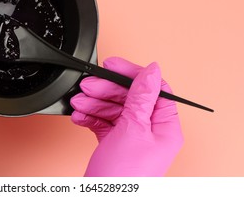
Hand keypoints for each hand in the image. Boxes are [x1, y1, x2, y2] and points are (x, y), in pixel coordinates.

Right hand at [70, 57, 182, 175]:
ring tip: (79, 102)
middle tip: (88, 86)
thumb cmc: (124, 178)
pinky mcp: (115, 144)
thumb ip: (141, 97)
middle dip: (106, 90)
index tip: (112, 66)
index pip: (153, 88)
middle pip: (129, 97)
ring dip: (95, 103)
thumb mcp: (133, 129)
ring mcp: (132, 137)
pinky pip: (104, 123)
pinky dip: (91, 117)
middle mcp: (150, 130)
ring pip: (114, 109)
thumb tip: (152, 71)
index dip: (132, 74)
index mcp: (164, 126)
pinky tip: (80, 116)